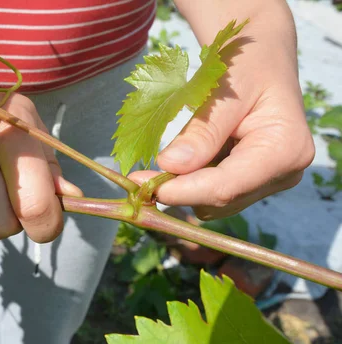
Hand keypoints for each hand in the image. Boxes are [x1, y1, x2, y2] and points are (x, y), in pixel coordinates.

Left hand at [129, 15, 314, 219]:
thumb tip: (170, 165)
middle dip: (179, 188)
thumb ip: (201, 130)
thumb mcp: (220, 87)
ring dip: (185, 184)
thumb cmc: (245, 63)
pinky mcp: (254, 183)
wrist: (260, 58)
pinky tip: (190, 155)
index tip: (139, 183)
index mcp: (286, 149)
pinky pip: (214, 194)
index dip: (180, 191)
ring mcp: (271, 181)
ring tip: (176, 150)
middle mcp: (286, 173)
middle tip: (140, 172)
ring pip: (213, 203)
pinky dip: (193, 180)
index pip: (225, 187)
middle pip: (219, 200)